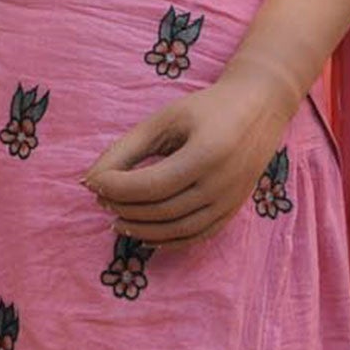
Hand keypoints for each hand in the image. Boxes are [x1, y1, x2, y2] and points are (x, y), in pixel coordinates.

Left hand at [81, 58, 301, 248]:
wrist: (259, 109)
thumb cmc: (205, 109)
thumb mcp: (164, 119)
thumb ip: (127, 148)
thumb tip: (91, 180)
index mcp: (207, 154)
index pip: (152, 185)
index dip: (117, 188)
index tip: (92, 181)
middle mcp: (223, 184)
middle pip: (162, 210)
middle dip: (124, 207)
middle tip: (99, 198)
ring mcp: (230, 203)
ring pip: (178, 230)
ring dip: (141, 228)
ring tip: (115, 217)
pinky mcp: (232, 212)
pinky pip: (195, 237)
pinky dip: (166, 241)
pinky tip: (143, 233)